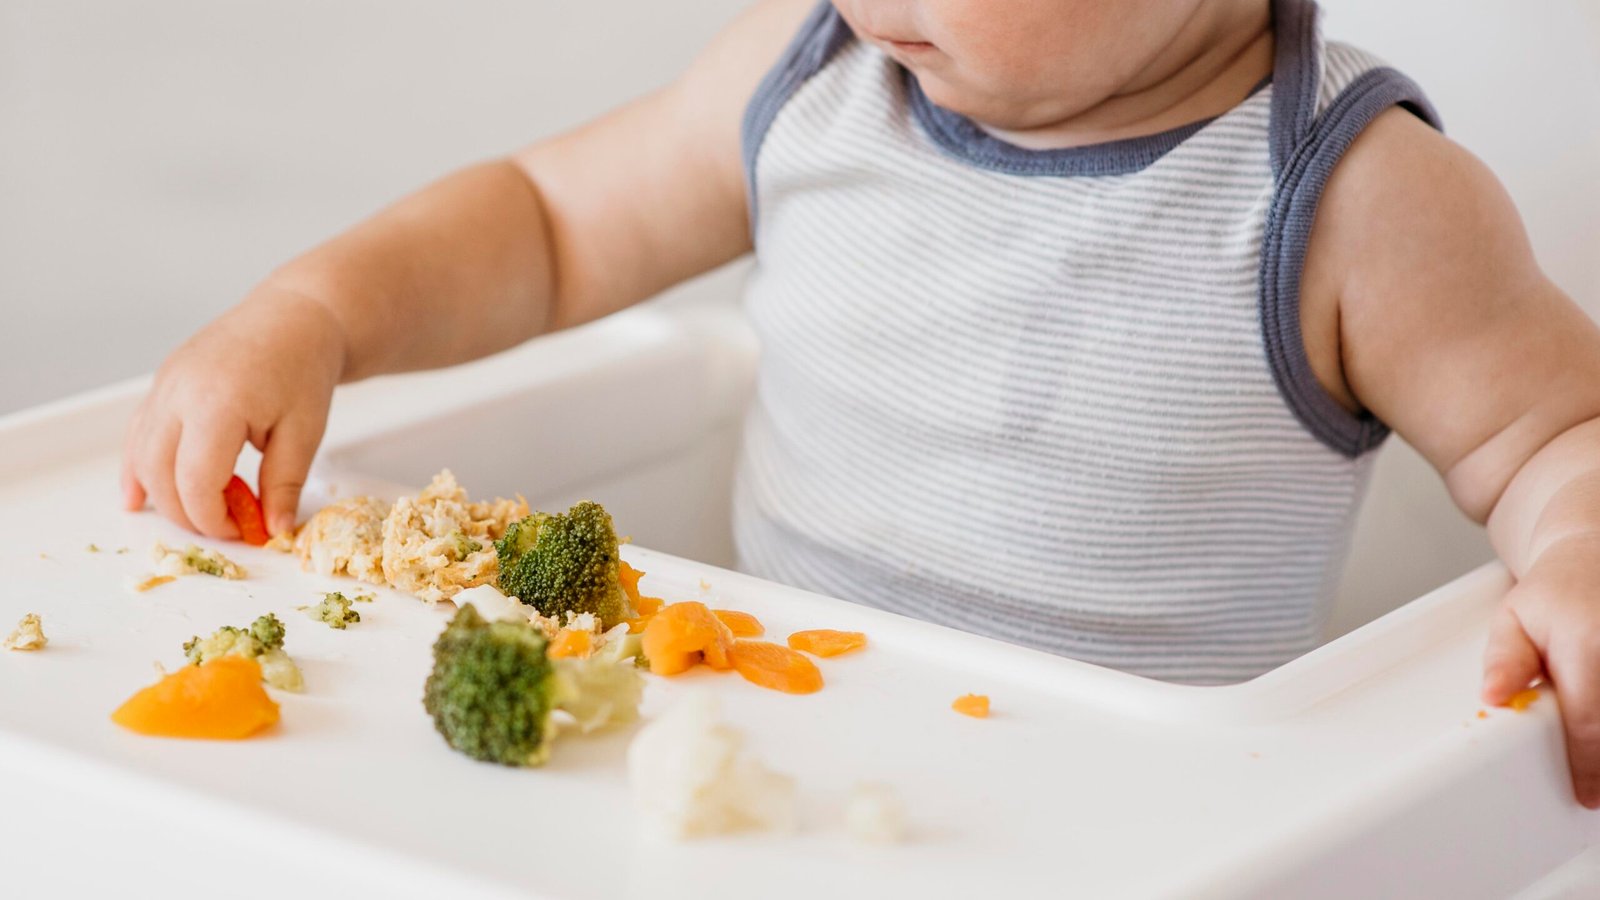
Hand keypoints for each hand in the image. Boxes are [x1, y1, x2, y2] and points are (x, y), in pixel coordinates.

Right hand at [122, 288, 345, 538]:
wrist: (295, 317)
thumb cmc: (304, 367)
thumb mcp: (306, 432)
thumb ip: (285, 484)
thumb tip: (274, 530)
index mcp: (217, 404)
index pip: (195, 483)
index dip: (213, 519)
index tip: (242, 531)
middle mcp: (179, 392)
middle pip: (160, 474)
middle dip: (188, 513)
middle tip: (226, 527)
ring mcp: (164, 385)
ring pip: (141, 456)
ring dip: (162, 495)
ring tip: (198, 514)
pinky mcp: (162, 382)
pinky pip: (138, 434)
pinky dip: (137, 469)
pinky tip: (137, 498)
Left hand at [1482, 531, 1599, 807]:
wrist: (1595, 554)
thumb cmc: (1556, 592)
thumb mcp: (1515, 618)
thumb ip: (1505, 660)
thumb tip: (1493, 698)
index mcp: (1586, 643)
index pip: (1589, 722)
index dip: (1587, 766)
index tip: (1586, 794)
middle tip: (1597, 792)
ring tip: (1599, 769)